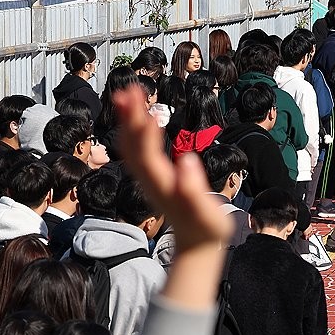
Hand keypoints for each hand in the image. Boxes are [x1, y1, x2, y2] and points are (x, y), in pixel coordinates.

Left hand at [115, 84, 232, 308]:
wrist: (195, 246)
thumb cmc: (207, 230)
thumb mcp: (208, 215)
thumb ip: (195, 191)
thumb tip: (187, 161)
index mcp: (164, 187)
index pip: (148, 156)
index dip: (144, 133)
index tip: (145, 108)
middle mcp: (150, 181)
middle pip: (133, 147)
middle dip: (131, 117)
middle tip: (131, 88)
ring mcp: (148, 180)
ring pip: (130, 147)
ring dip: (127, 120)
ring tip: (126, 94)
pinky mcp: (151, 178)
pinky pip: (135, 151)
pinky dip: (132, 131)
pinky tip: (135, 117)